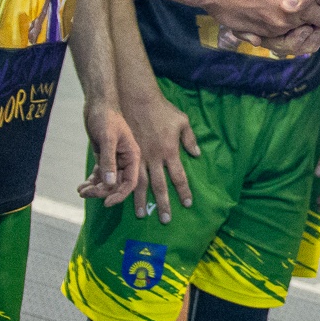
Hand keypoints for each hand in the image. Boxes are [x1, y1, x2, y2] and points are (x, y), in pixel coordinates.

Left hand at [78, 102, 143, 207]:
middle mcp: (125, 161)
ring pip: (107, 181)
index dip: (120, 194)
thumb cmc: (106, 118)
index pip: (130, 182)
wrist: (97, 105)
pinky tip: (81, 186)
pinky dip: (91, 182)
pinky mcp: (104, 158)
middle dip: (102, 191)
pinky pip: (99, 175)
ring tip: (81, 191)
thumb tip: (109, 183)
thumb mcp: (107, 138)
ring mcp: (114, 160)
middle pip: (117, 184)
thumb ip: (108, 161)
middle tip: (86, 193)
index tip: (106, 202)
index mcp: (133, 156)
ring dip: (95, 188)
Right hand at [124, 93, 198, 223]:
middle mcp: (155, 158)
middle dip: (163, 204)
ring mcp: (139, 157)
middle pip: (160, 186)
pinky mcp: (126, 153)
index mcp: (170, 151)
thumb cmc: (162, 110)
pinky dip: (124, 186)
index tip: (188, 204)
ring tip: (141, 215)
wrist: (137, 99)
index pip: (179, 177)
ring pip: (140, 184)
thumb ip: (190, 139)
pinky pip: (125, 173)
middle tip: (165, 220)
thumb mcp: (182, 121)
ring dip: (141, 200)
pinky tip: (121, 197)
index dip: (183, 191)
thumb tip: (197, 155)